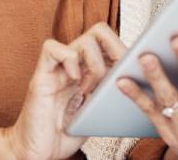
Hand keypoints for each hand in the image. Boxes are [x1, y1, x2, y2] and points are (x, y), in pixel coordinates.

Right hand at [7, 23, 126, 159]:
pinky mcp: (41, 75)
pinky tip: (74, 80)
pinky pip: (52, 48)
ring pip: (84, 38)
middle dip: (114, 50)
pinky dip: (67, 59)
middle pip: (100, 31)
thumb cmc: (65, 134)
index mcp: (90, 70)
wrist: (38, 152)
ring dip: (94, 63)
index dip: (125, 52)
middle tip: (114, 76)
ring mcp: (58, 68)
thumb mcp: (99, 111)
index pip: (112, 42)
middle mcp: (75, 64)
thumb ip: (112, 93)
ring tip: (89, 88)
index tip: (131, 73)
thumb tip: (139, 82)